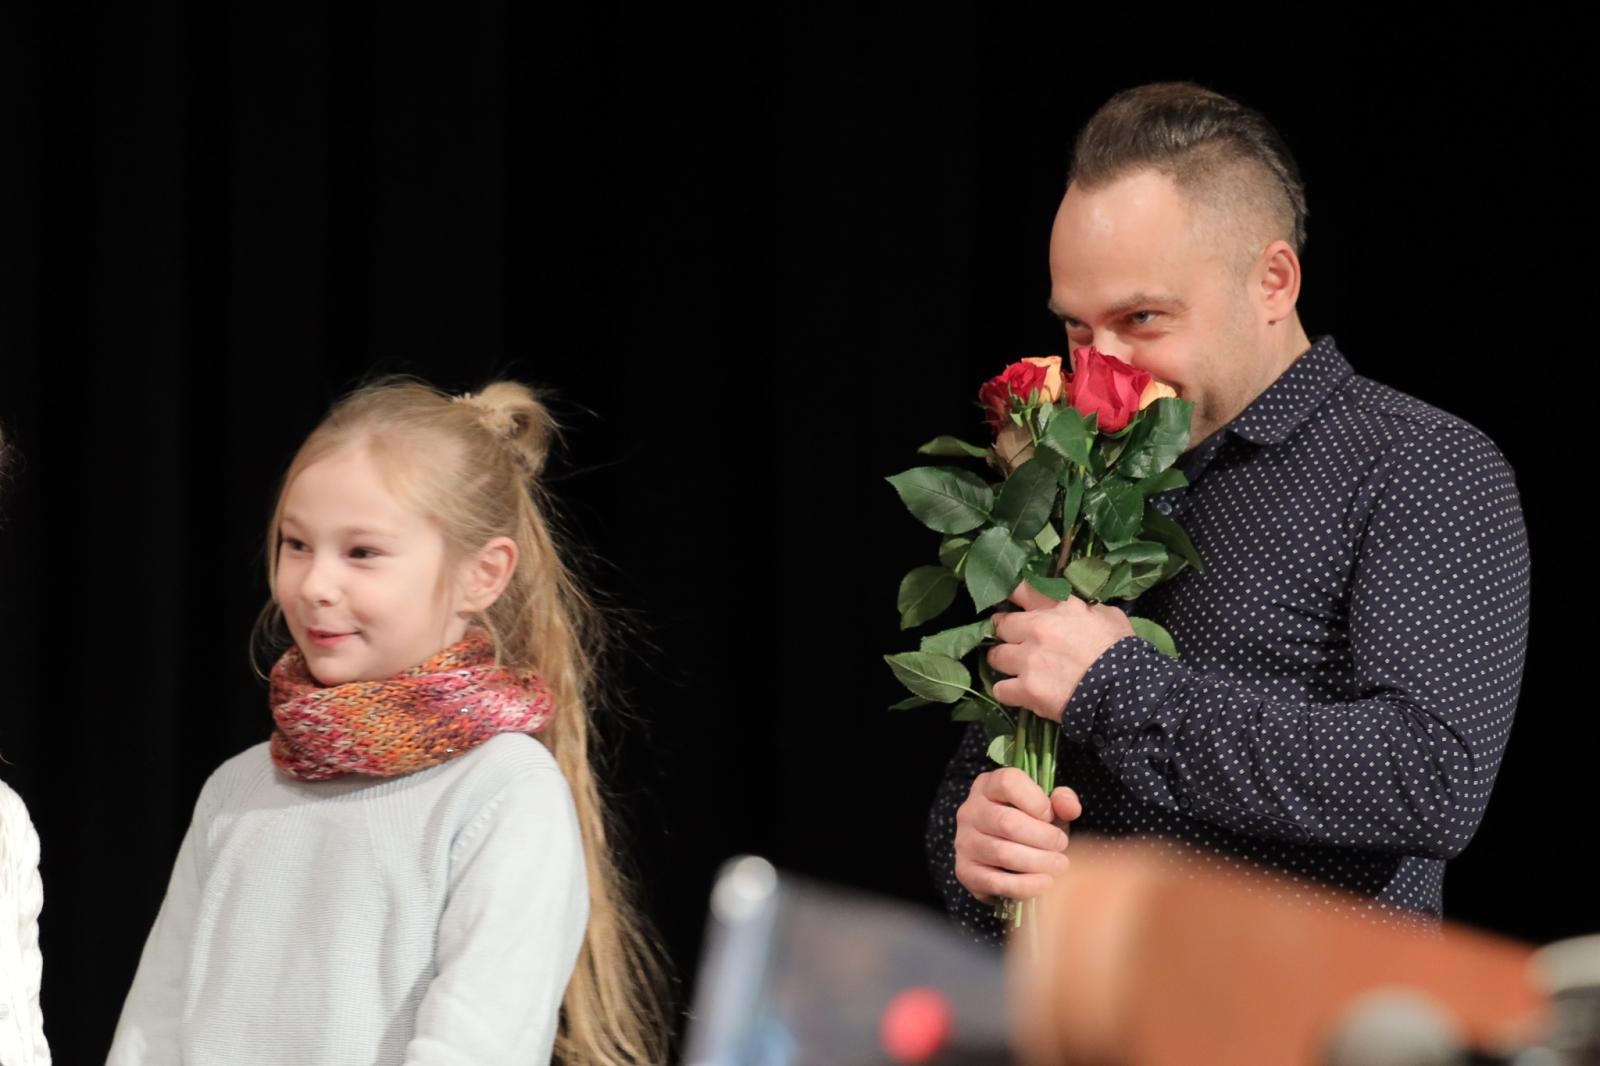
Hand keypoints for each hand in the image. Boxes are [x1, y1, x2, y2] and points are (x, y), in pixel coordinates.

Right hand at [954, 768, 1082, 903]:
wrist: (1008, 859)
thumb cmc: (1030, 826)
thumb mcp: (1048, 807)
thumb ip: (1063, 801)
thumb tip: (1069, 808)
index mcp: (989, 786)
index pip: (1009, 783)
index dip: (1037, 801)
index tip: (1051, 817)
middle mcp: (970, 810)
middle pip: (1008, 823)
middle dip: (1044, 838)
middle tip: (1062, 847)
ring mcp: (964, 841)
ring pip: (1003, 853)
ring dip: (1039, 862)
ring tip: (1059, 865)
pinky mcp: (965, 872)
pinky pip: (995, 882)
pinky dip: (1026, 886)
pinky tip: (1045, 883)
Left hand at [986, 581, 1134, 722]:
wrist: (1124, 692)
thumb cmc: (1122, 651)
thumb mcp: (1110, 616)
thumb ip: (1086, 610)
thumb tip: (1080, 610)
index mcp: (1058, 607)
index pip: (1021, 589)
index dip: (1015, 596)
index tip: (1016, 604)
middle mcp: (1036, 629)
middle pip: (1000, 624)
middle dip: (1005, 631)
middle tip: (1014, 640)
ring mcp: (1028, 660)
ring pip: (995, 657)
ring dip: (1003, 661)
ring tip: (1015, 668)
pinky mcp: (1026, 689)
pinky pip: (1000, 689)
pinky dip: (1008, 691)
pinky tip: (1019, 693)